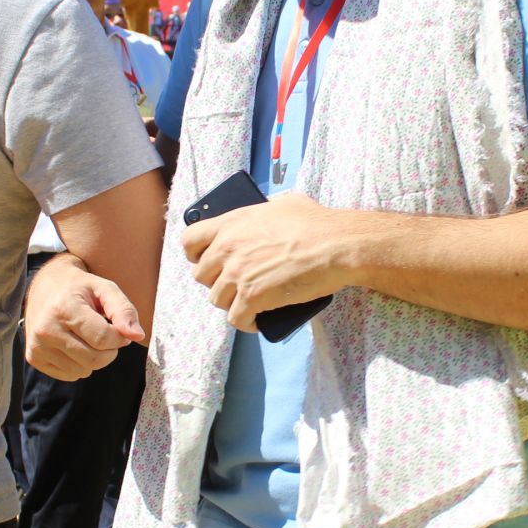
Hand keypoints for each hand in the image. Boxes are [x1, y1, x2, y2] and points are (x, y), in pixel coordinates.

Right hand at [24, 254, 144, 380]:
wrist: (44, 286)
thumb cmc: (80, 288)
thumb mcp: (105, 289)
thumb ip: (124, 310)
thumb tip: (137, 335)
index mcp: (64, 308)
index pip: (103, 338)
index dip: (120, 337)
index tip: (120, 328)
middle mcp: (47, 329)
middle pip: (94, 359)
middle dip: (110, 351)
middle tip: (107, 335)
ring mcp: (37, 346)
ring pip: (83, 371)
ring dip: (94, 359)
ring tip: (88, 337)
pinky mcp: (34, 358)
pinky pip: (70, 375)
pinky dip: (79, 365)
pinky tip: (74, 345)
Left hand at [183, 192, 353, 332]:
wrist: (337, 245)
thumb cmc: (317, 222)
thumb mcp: (284, 204)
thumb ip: (264, 210)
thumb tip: (265, 214)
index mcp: (231, 223)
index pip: (190, 240)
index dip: (196, 254)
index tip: (207, 260)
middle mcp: (228, 248)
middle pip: (201, 275)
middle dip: (217, 281)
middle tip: (235, 284)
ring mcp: (238, 274)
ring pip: (217, 299)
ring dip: (232, 303)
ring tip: (249, 303)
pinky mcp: (252, 298)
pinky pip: (236, 319)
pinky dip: (247, 323)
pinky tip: (257, 321)